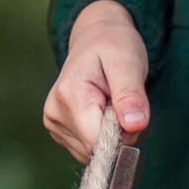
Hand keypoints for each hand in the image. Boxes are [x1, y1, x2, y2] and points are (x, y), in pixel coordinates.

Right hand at [45, 0, 150, 164]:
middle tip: (124, 102)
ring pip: (92, 152)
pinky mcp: (58, 130)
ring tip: (113, 102)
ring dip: (111, 135)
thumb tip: (135, 126)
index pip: (97, 143)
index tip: (131, 111)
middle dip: (118, 134)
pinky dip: (102, 135)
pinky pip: (87, 148)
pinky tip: (104, 110)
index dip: (122, 135)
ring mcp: (53, 123)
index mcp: (69, 96)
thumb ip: (130, 95)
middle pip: (95, 149)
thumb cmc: (114, 45)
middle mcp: (54, 113)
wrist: (96, 36)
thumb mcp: (128, 62)